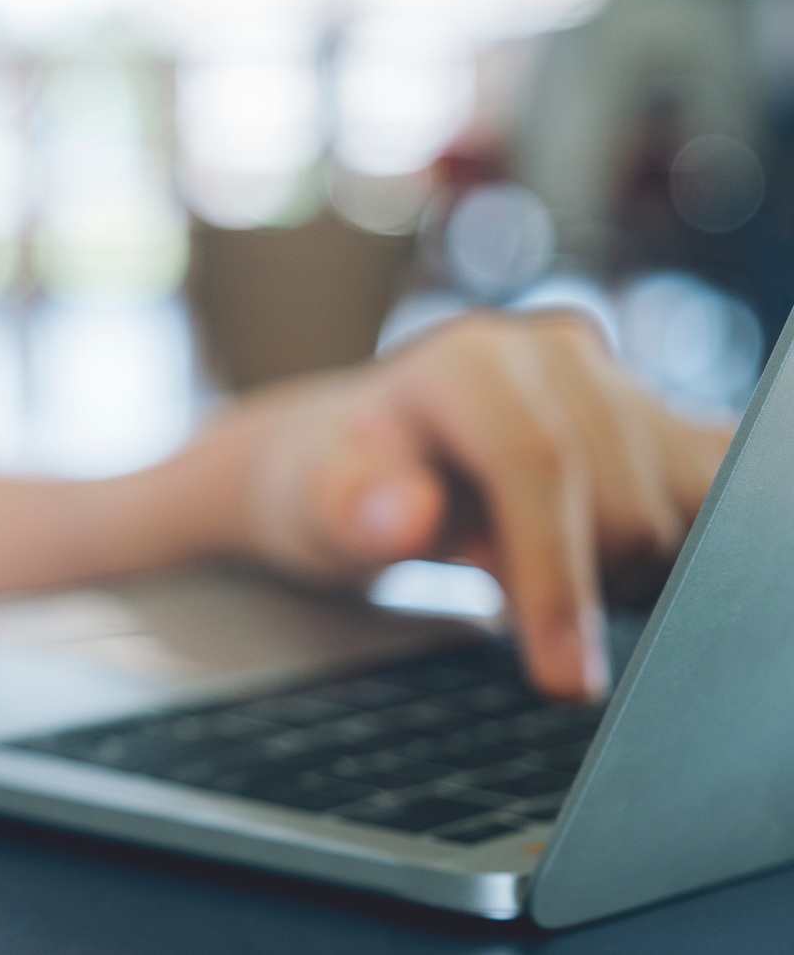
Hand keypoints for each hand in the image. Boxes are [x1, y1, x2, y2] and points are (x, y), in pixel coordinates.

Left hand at [245, 311, 731, 701]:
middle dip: (576, 583)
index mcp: (468, 361)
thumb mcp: (309, 502)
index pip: (541, 463)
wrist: (354, 463)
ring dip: (627, 571)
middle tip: (497, 594)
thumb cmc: (330, 485)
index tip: (561, 676)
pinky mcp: (667, 423)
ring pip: (689, 507)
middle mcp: (555, 354)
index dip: (555, 576)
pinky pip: (721, 494)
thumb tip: (404, 516)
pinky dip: (686, 551)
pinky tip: (612, 566)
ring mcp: (620, 384)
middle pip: (625, 502)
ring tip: (535, 568)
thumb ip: (351, 508)